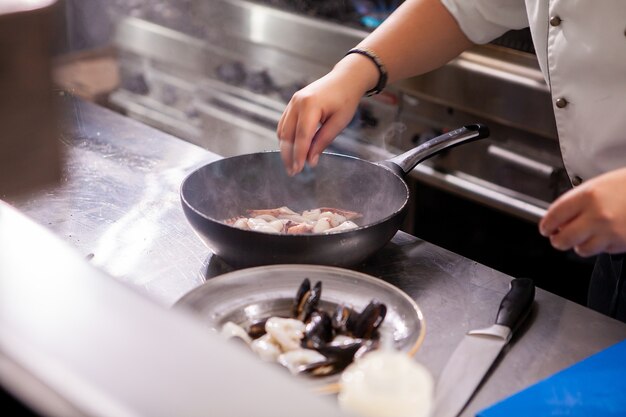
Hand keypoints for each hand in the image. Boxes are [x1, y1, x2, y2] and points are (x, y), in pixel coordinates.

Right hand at [276, 57, 372, 175]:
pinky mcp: (292, 104)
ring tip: (291, 164)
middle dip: (289, 155)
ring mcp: (292, 102)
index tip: (298, 170)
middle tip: (293, 172)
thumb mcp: (339, 122)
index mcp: (310, 105)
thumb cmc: (345, 100)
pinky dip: (285, 139)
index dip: (299, 155)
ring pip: (282, 130)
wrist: (345, 79)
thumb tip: (311, 160)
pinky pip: (284, 124)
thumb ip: (323, 141)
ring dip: (285, 149)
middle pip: (287, 135)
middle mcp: (297, 102)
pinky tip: (290, 150)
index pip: (302, 136)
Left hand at [539, 167, 625, 256]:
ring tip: (585, 235)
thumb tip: (558, 221)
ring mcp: (610, 232)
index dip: (546, 225)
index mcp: (587, 196)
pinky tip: (605, 234)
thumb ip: (575, 202)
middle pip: (563, 239)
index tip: (545, 228)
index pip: (553, 216)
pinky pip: (602, 251)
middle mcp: (597, 216)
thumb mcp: (597, 185)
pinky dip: (600, 246)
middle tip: (558, 237)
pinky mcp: (622, 243)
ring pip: (581, 250)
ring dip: (579, 245)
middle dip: (557, 240)